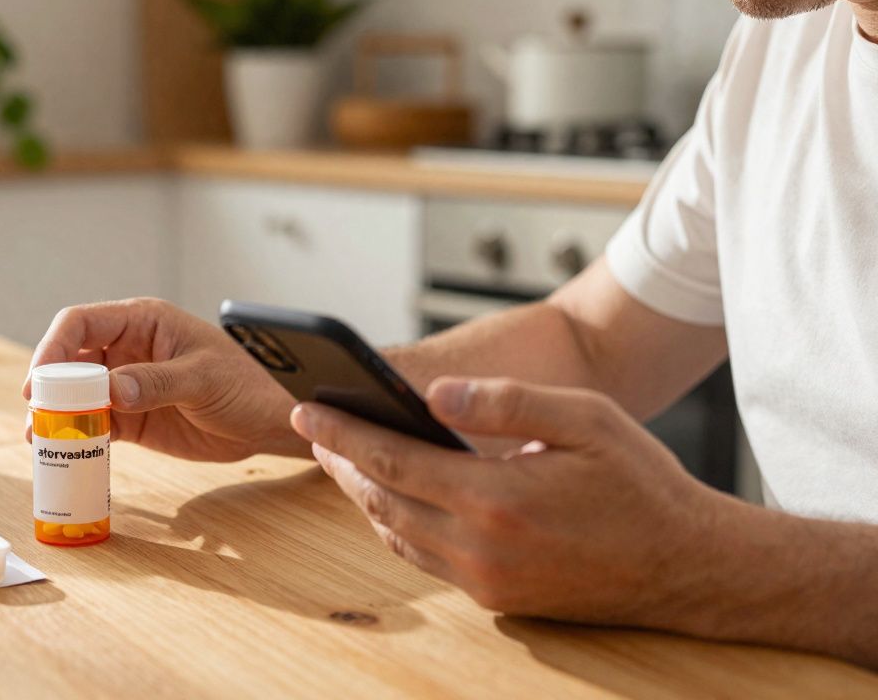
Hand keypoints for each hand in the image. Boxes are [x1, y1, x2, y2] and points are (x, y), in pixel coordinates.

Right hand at [24, 298, 305, 461]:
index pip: (81, 323)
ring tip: (40, 437)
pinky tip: (64, 452)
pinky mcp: (131, 419)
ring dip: (56, 414)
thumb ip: (157, 382)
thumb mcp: (203, 379)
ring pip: (76, 394)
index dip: (53, 347)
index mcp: (142, 322)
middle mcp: (126, 349)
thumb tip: (112, 389)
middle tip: (37, 413)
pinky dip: (77, 436)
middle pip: (70, 359)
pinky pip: (94, 424)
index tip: (40, 380)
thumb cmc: (244, 386)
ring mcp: (126, 385)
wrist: (265, 426)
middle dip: (49, 384)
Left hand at [289, 376, 734, 625]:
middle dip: (340, 460)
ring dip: (362, 494)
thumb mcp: (585, 419)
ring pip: (396, 533)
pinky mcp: (494, 598)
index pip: (391, 461)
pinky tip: (391, 496)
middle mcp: (480, 550)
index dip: (342, 433)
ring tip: (342, 455)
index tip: (305, 409)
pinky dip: (396, 523)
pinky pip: (424, 557)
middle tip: (313, 426)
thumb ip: (507, 402)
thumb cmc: (640, 484)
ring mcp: (484, 582)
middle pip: (381, 500)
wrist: (687, 567)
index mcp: (496, 500)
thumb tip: (434, 395)